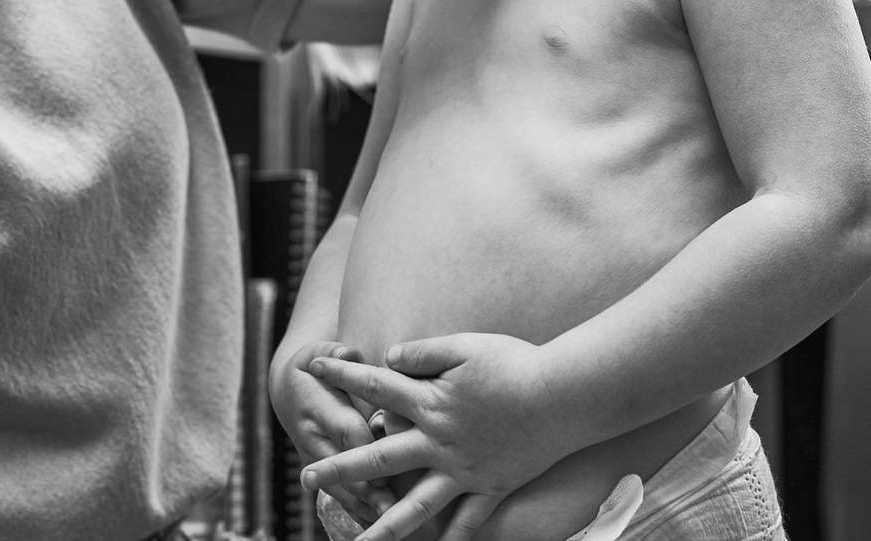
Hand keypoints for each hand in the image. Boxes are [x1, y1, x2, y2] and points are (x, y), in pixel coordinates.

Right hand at [271, 342, 395, 525]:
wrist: (286, 389)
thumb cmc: (312, 365)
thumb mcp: (318, 350)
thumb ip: (337, 352)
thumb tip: (350, 350)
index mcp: (314, 405)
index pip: (344, 428)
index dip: (364, 445)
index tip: (386, 460)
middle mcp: (312, 438)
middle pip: (342, 466)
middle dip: (366, 488)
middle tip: (390, 506)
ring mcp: (314, 460)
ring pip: (338, 488)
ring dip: (363, 507)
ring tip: (387, 523)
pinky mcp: (320, 475)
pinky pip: (338, 497)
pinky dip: (358, 513)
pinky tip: (378, 527)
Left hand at [303, 333, 567, 540]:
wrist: (564, 396)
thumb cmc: (515, 363)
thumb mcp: (464, 347)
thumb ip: (423, 354)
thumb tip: (388, 360)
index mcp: (429, 403)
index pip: (375, 386)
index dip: (342, 376)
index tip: (313, 367)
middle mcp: (439, 443)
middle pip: (378, 459)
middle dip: (340, 468)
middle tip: (306, 479)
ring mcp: (463, 472)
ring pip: (414, 507)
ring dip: (382, 527)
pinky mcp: (491, 488)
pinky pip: (467, 524)